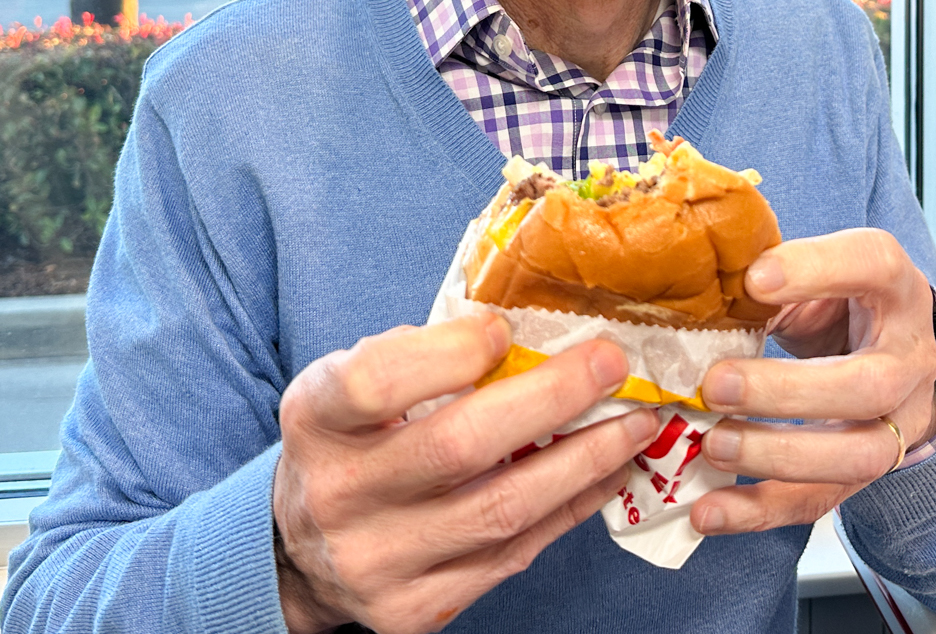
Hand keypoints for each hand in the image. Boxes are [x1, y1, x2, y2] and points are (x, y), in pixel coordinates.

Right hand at [271, 315, 660, 633]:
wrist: (302, 552)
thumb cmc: (349, 444)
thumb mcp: (351, 386)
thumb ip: (419, 355)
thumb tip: (525, 330)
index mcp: (315, 420)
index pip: (376, 381)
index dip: (450, 352)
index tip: (506, 330)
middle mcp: (337, 495)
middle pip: (457, 446)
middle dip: (552, 399)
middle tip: (611, 365)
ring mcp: (376, 562)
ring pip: (501, 510)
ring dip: (584, 461)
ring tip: (634, 425)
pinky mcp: (414, 610)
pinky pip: (512, 557)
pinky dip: (568, 511)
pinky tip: (604, 475)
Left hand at [693, 227, 935, 534]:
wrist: (882, 348)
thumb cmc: (837, 302)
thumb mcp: (810, 274)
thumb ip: (765, 279)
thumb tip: (692, 283)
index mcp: (894, 288)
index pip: (875, 265)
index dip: (818, 270)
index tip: (754, 279)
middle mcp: (907, 359)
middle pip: (869, 385)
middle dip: (789, 392)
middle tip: (716, 384)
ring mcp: (895, 423)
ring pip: (856, 455)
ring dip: (777, 455)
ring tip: (713, 445)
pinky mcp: (861, 472)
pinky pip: (820, 501)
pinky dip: (759, 510)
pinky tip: (708, 510)